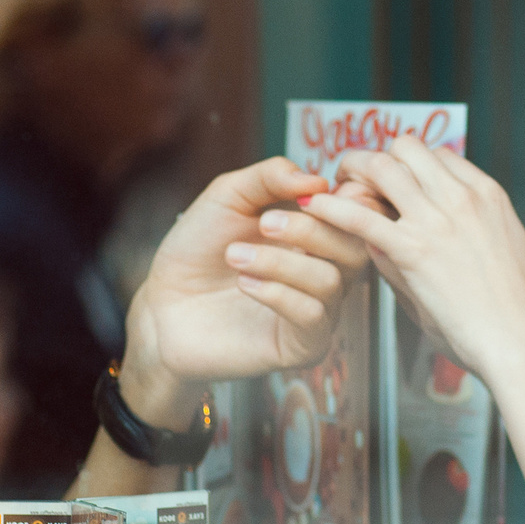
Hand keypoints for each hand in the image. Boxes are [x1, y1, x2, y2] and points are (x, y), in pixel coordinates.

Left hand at [118, 157, 374, 418]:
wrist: (162, 303)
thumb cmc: (197, 249)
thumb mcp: (229, 197)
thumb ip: (270, 177)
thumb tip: (318, 179)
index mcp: (318, 234)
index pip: (362, 217)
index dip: (349, 203)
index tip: (309, 195)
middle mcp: (325, 271)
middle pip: (354, 248)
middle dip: (311, 230)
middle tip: (264, 223)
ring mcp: (317, 311)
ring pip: (329, 281)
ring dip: (280, 262)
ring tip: (234, 256)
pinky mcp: (301, 346)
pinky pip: (312, 317)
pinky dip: (279, 293)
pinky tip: (244, 284)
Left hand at [298, 139, 524, 385]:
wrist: (521, 341)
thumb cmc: (512, 311)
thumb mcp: (497, 254)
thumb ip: (457, 235)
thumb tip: (425, 229)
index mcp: (488, 194)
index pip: (438, 155)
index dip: (410, 165)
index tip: (391, 183)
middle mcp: (463, 196)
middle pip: (408, 148)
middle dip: (378, 156)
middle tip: (355, 175)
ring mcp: (438, 220)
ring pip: (383, 166)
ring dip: (354, 170)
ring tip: (333, 185)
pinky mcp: (414, 251)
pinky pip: (361, 215)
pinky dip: (333, 206)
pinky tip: (313, 207)